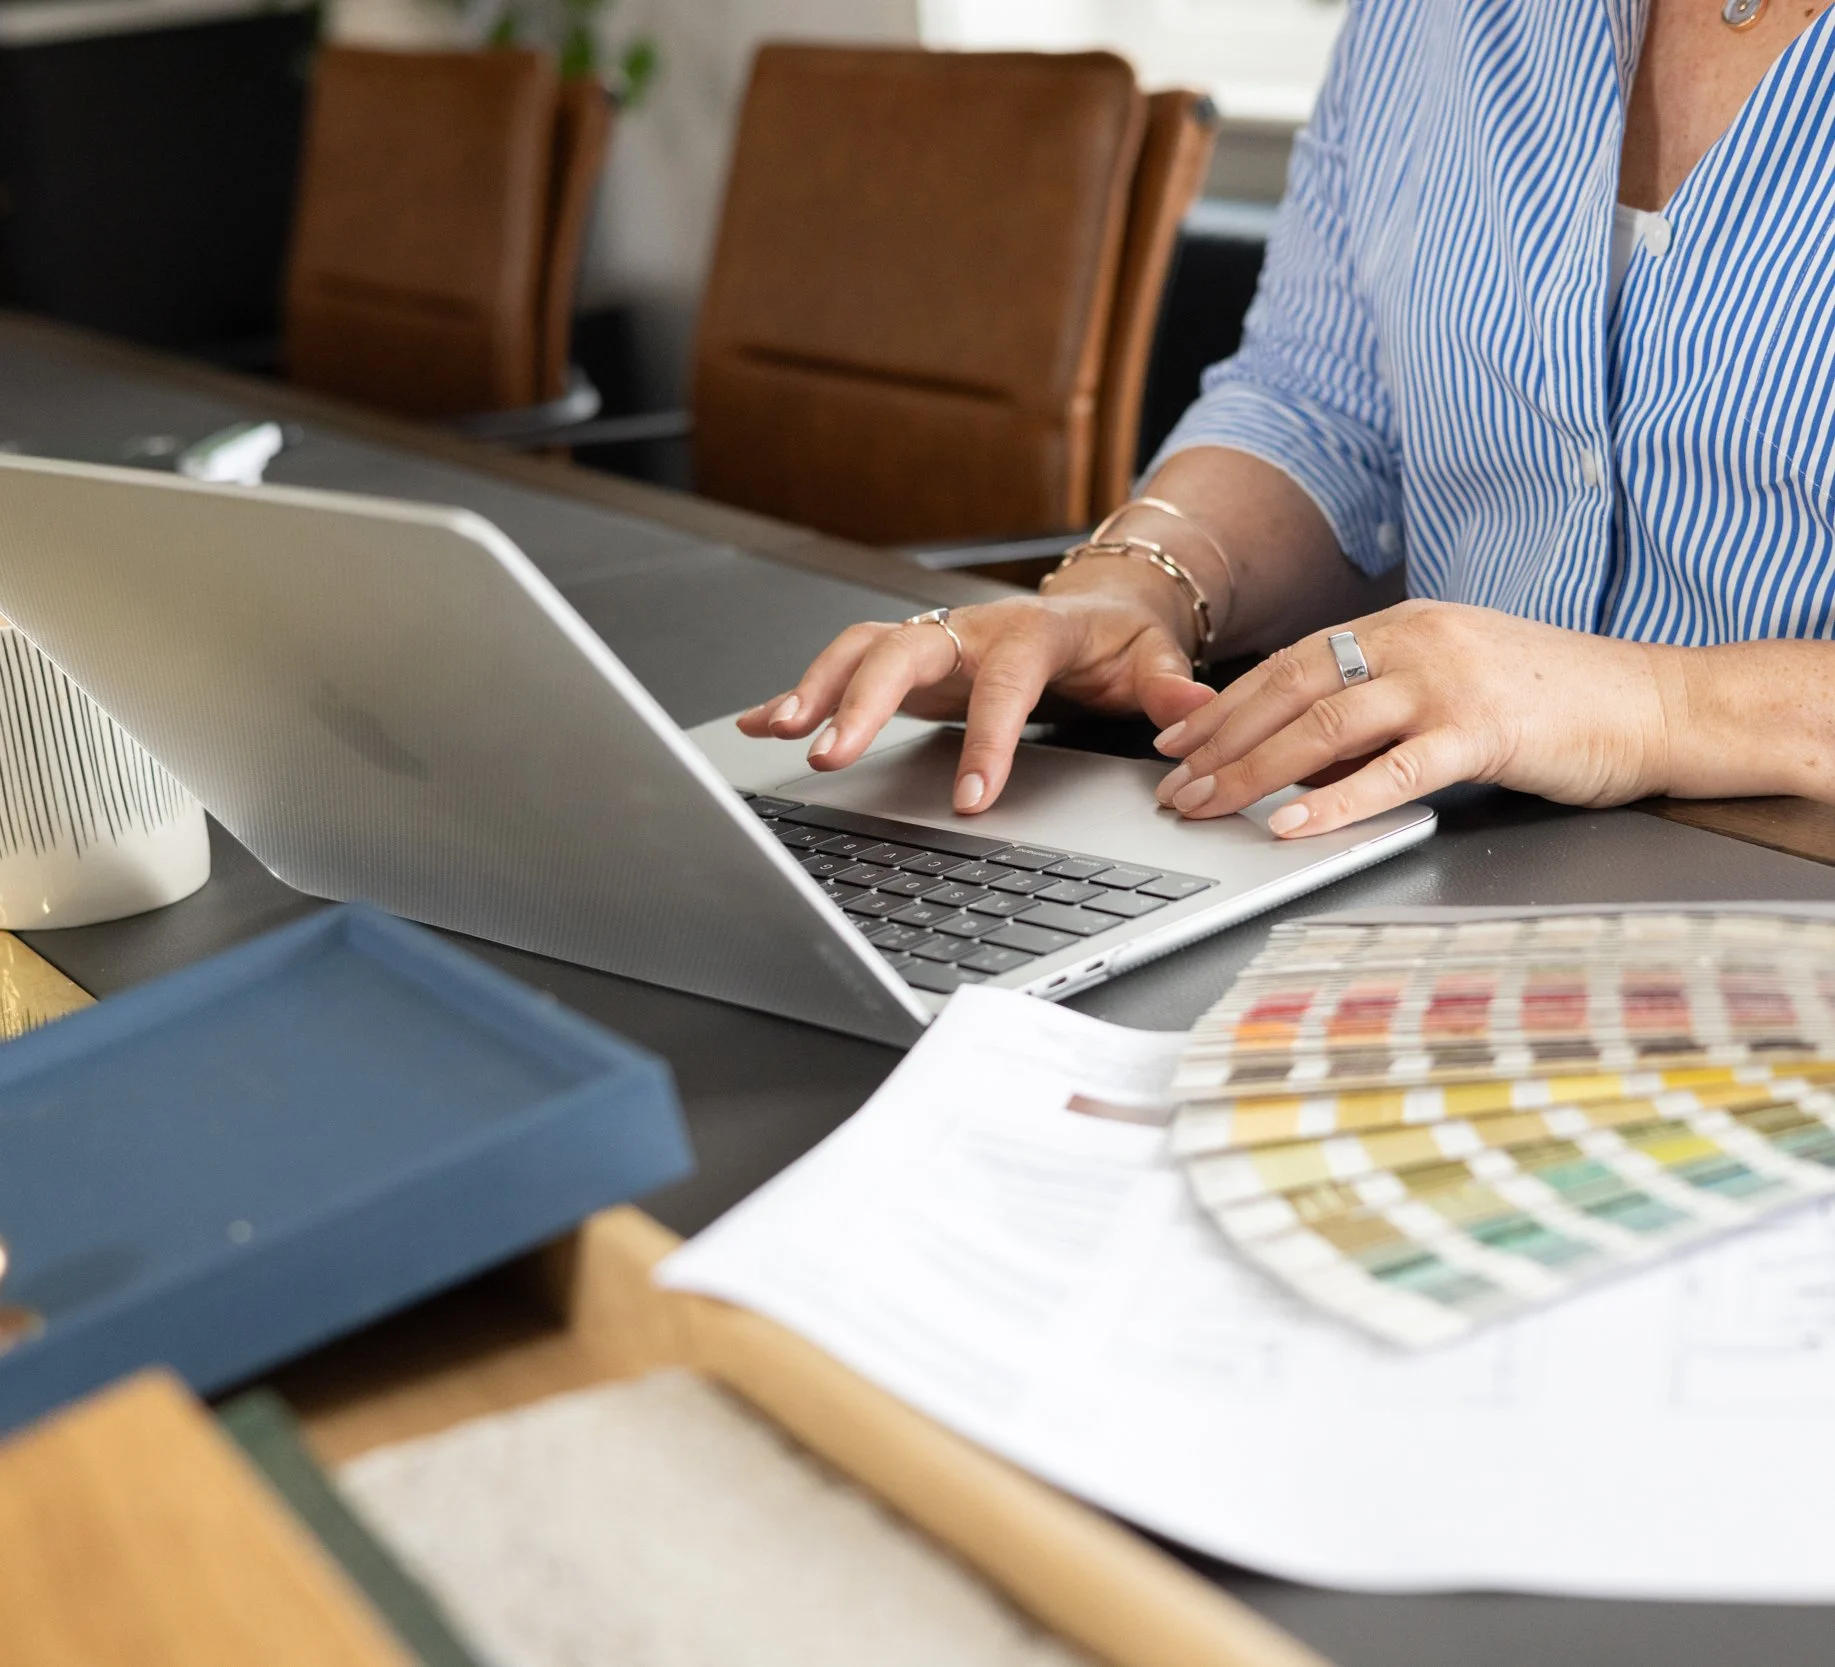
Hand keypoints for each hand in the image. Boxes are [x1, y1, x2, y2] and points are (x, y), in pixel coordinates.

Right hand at [736, 584, 1215, 811]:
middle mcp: (970, 628)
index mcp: (1031, 633)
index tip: (971, 798)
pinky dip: (799, 691)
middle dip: (863, 701)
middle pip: (904, 649)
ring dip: (817, 687)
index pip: (1004, 684)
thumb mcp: (1154, 659)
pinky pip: (845, 667)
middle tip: (831, 754)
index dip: (987, 739)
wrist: (1095, 606)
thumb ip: (1169, 688)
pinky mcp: (908, 659)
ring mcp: (933, 640)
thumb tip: (1192, 713)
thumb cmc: (1119, 639)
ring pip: (861, 650)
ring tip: (780, 730)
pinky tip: (760, 721)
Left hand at [1152, 600, 1674, 834]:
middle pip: (1291, 689)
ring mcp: (1450, 682)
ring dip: (1254, 769)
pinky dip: (1334, 800)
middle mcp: (1417, 641)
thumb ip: (1381, 707)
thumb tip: (1301, 750)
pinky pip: (1393, 771)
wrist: (1659, 704)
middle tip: (1171, 784)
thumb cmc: (1556, 703)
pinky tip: (1291, 825)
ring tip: (1207, 805)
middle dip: (1220, 741)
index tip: (1178, 740)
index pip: (1291, 663)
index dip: (1226, 704)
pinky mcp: (1485, 730)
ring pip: (1325, 723)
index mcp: (1404, 626)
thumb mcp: (1452, 686)